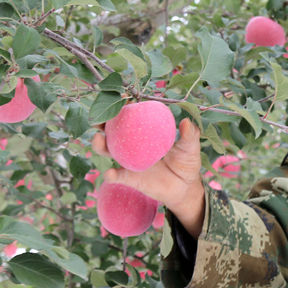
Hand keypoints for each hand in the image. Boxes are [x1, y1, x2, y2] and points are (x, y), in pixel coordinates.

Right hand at [92, 117, 205, 235]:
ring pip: (108, 152)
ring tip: (98, 139)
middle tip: (98, 118)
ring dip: (100, 145)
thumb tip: (186, 122)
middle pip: (112, 132)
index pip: (130, 118)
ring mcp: (130, 162)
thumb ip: (189, 135)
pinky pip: (118, 176)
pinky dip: (111, 175)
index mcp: (145, 134)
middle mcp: (133, 146)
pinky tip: (110, 173)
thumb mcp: (190, 148)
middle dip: (101, 123)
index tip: (119, 100)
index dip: (122, 109)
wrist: (184, 187)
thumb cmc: (186, 163)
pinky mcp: (131, 179)